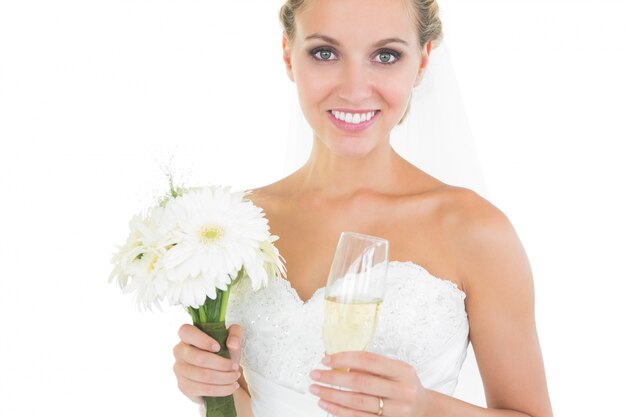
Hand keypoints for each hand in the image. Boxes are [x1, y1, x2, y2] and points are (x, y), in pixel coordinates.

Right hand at [172, 323, 242, 403]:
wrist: (221, 373)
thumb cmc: (224, 351)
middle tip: (235, 367)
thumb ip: (235, 334)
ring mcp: (179, 369)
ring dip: (223, 377)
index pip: (187, 332)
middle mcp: (179, 351)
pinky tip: (231, 387)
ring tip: (235, 377)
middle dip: (221, 364)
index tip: (218, 347)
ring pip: (202, 375)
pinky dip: (220, 389)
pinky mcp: (183, 386)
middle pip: (198, 358)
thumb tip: (232, 343)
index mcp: (187, 335)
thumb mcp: (233, 339)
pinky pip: (202, 389)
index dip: (202, 340)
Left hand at [309, 351, 428, 416]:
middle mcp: (401, 391)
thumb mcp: (396, 369)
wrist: (423, 409)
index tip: (326, 359)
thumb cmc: (404, 385)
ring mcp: (395, 410)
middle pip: (360, 383)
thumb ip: (372, 366)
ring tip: (316, 390)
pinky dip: (340, 411)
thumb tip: (338, 361)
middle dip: (333, 379)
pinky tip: (327, 404)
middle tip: (315, 375)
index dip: (345, 359)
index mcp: (401, 371)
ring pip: (357, 403)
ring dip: (332, 396)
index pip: (369, 361)